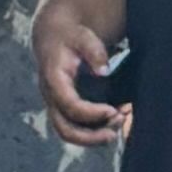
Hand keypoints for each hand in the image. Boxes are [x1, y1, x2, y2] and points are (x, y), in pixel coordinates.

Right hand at [35, 2, 123, 143]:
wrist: (54, 34)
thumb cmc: (70, 35)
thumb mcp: (82, 35)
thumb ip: (94, 51)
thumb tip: (104, 71)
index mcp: (53, 79)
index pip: (69, 105)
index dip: (91, 113)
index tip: (114, 110)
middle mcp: (51, 96)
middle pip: (64, 129)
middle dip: (91, 136)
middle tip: (117, 127)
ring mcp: (57, 104)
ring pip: (70, 133)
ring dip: (95, 135)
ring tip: (120, 121)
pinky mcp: (65, 106)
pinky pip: (77, 127)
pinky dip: (96, 128)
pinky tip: (116, 116)